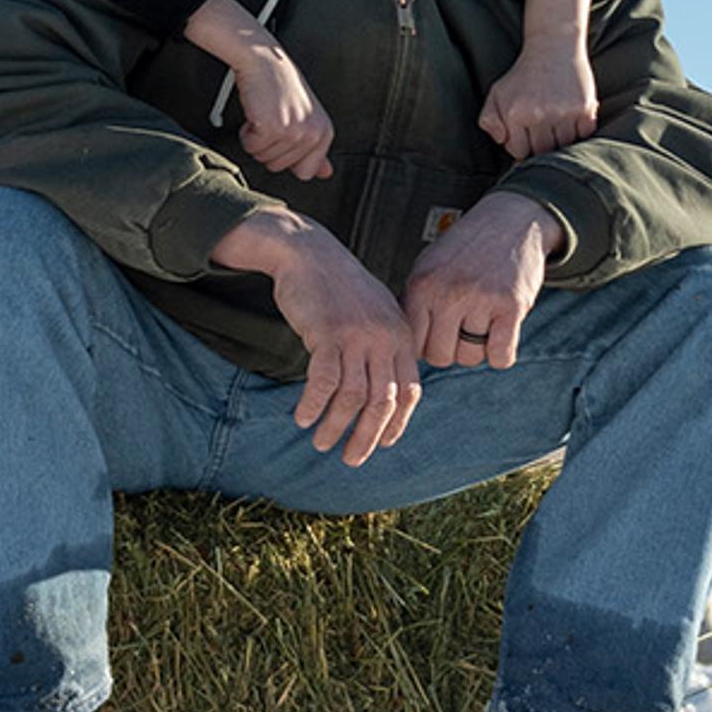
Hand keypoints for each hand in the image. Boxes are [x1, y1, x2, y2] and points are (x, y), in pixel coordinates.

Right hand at [217, 210, 419, 464]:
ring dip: (335, 426)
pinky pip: (323, 381)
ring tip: (321, 443)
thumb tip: (386, 396)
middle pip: (383, 401)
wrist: (310, 252)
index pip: (410, 392)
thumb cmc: (340, 289)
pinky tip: (301, 418)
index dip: (397, 424)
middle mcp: (385, 338)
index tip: (381, 444)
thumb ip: (386, 349)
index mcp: (403, 336)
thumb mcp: (376, 316)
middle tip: (351, 459)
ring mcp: (358, 335)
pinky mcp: (328, 332)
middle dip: (367, 436)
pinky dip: (313, 405)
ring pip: (352, 396)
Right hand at [233, 45, 335, 181]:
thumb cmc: (282, 86)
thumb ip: (317, 150)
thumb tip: (325, 174)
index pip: (305, 173)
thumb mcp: (307, 118)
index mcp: (324, 133)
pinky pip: (250, 147)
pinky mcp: (271, 128)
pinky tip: (257, 112)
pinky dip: (247, 132)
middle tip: (274, 119)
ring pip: (263, 158)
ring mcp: (293, 132)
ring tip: (266, 114)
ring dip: (258, 139)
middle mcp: (312, 134)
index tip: (286, 136)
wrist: (265, 61)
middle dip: (269, 147)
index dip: (287, 157)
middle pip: (279, 168)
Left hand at [405, 192, 564, 369]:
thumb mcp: (428, 267)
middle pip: (440, 357)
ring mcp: (480, 299)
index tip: (437, 337)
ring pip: (470, 358)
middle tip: (463, 330)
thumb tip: (403, 348)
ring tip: (482, 324)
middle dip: (452, 350)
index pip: (413, 344)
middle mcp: (447, 292)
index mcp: (421, 285)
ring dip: (478, 350)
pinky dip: (502, 354)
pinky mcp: (511, 306)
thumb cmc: (466, 250)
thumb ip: (413, 304)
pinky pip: (501, 356)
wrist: (511, 221)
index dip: (425, 347)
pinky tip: (501, 334)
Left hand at [479, 0, 597, 157]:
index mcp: (515, 114)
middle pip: (542, 151)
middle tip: (542, 127)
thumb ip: (489, 120)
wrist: (553, 47)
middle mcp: (539, 115)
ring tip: (557, 120)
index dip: (522, 145)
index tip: (526, 133)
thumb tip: (502, 141)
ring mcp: (563, 112)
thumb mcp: (497, 93)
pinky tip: (572, 115)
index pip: (519, 152)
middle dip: (541, 144)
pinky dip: (581, 129)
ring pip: (564, 145)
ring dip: (561, 138)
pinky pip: (584, 134)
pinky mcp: (584, 108)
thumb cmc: (523, 75)